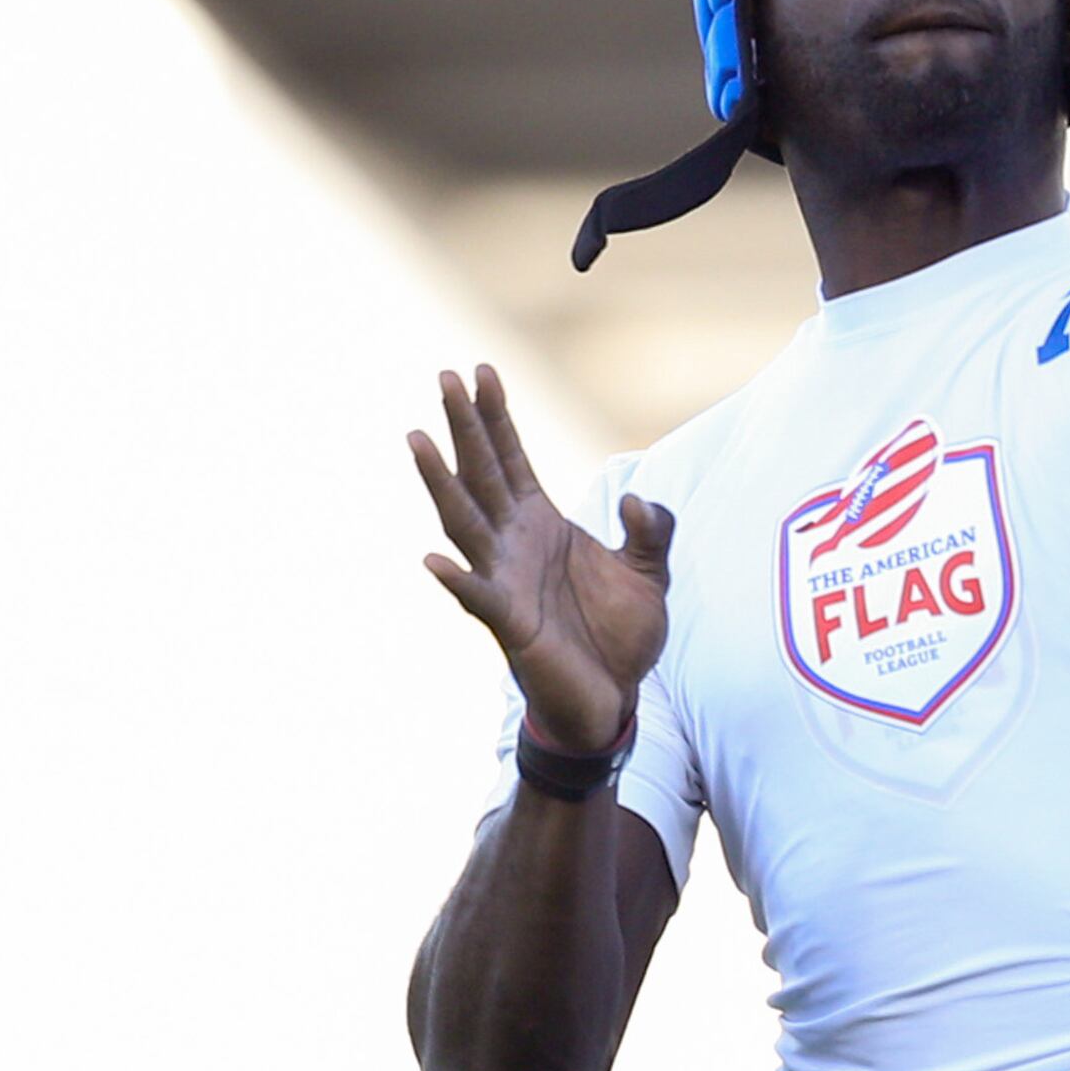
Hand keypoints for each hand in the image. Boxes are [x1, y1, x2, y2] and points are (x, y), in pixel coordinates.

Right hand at [407, 365, 672, 753]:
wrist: (614, 700)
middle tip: (444, 375)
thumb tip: (642, 502)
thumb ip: (651, 532)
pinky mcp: (509, 623)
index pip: (511, 458)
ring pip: (464, 522)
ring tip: (418, 438)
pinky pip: (478, 597)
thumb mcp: (651, 572)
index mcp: (541, 523)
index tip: (480, 370)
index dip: (496, 416)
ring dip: (442, 482)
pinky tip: (432, 558)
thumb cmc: (621, 636)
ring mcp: (505, 580)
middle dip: (464, 425)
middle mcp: (513, 543)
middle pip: (482, 473)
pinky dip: (456, 578)